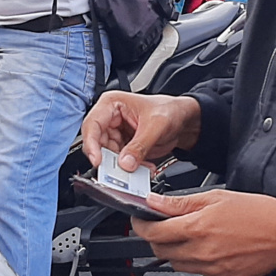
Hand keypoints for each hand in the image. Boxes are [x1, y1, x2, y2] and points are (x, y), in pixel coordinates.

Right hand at [82, 91, 200, 169]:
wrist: (183, 120)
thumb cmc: (170, 110)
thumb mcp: (156, 126)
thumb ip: (140, 146)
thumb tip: (125, 163)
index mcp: (111, 104)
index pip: (92, 125)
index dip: (91, 144)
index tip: (98, 161)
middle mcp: (109, 119)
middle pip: (97, 144)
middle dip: (109, 159)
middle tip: (119, 171)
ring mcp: (116, 134)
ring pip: (107, 156)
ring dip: (121, 166)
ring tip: (138, 168)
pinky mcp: (123, 147)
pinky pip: (120, 163)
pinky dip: (130, 168)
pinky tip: (143, 167)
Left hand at [134, 189, 275, 275]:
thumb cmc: (259, 213)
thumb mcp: (217, 197)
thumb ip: (181, 202)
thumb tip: (155, 202)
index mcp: (197, 228)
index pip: (153, 232)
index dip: (140, 225)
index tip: (139, 219)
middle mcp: (200, 252)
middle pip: (160, 250)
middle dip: (156, 237)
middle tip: (164, 224)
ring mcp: (210, 269)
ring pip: (176, 263)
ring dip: (175, 250)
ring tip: (191, 235)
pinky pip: (197, 273)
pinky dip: (196, 261)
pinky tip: (210, 248)